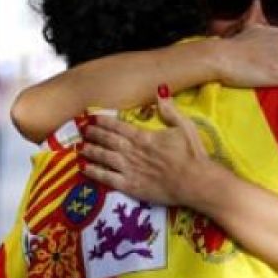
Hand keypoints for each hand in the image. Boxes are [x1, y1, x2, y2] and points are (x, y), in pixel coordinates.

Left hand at [81, 94, 211, 206]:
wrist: (196, 182)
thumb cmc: (193, 154)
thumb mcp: (185, 126)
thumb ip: (170, 110)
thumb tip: (160, 91)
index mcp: (144, 137)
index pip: (119, 126)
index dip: (104, 121)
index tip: (93, 117)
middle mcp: (134, 152)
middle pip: (108, 140)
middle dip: (94, 134)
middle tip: (82, 130)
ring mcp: (131, 169)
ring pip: (105, 157)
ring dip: (91, 151)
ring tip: (81, 147)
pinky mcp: (132, 186)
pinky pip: (108, 178)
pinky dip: (95, 173)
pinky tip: (84, 169)